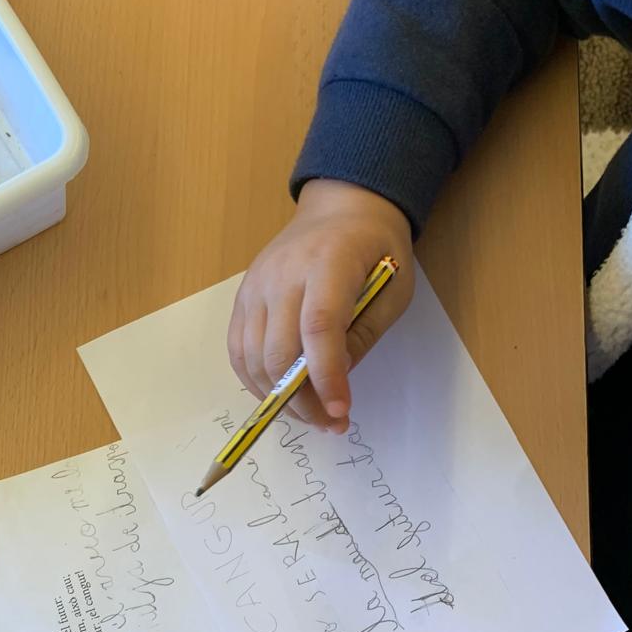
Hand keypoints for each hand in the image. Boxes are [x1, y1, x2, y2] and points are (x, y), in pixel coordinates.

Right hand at [228, 179, 413, 431]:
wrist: (341, 208)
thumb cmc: (376, 250)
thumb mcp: (393, 290)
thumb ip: (364, 334)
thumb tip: (334, 380)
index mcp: (329, 263)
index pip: (319, 327)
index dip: (327, 376)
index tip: (341, 411)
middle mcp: (283, 273)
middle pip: (280, 350)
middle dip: (304, 399)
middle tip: (331, 423)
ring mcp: (256, 285)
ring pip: (254, 357)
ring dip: (280, 398)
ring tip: (310, 414)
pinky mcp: (243, 296)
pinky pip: (239, 350)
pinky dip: (256, 382)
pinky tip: (281, 396)